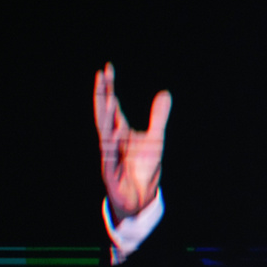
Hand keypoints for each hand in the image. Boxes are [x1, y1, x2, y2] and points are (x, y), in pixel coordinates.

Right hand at [93, 62, 171, 221]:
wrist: (140, 198)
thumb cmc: (143, 168)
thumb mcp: (156, 139)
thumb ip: (158, 116)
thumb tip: (164, 92)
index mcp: (119, 132)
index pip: (112, 106)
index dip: (109, 88)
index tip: (107, 69)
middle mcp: (111, 142)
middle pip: (105, 115)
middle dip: (103, 96)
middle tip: (101, 75)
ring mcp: (110, 157)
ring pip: (105, 134)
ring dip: (107, 117)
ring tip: (109, 98)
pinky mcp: (111, 174)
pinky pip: (110, 159)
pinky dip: (112, 147)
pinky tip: (113, 134)